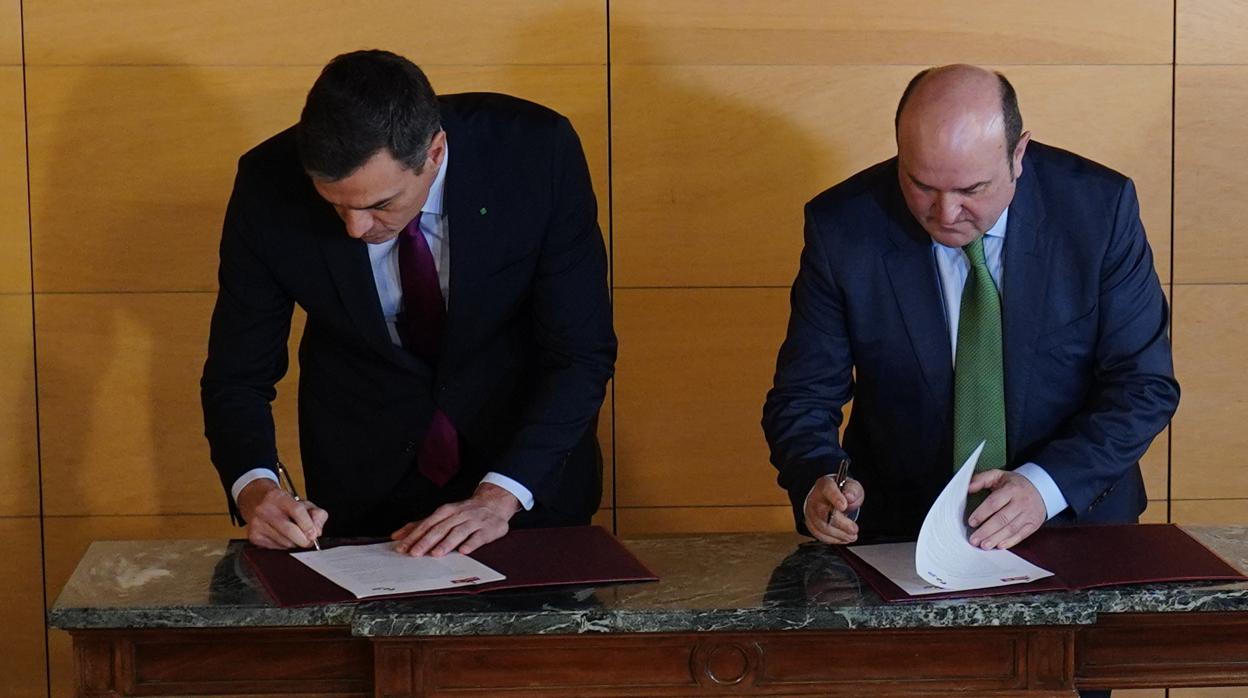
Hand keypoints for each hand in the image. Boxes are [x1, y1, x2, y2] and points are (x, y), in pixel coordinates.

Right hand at [237, 478, 327, 549]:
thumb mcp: (302, 503)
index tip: (314, 534)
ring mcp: (257, 523)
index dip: (308, 525)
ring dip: (294, 543)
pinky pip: (275, 547)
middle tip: (309, 542)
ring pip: (283, 541)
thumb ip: (316, 515)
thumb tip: (317, 532)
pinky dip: (284, 546)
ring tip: (296, 537)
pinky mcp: (253, 535)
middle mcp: (265, 509)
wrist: (256, 500)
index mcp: (279, 497)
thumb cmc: (283, 503)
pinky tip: (284, 538)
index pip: (297, 511)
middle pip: (289, 530)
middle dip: (303, 540)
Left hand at [391, 482, 521, 556]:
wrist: (494, 503)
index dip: (414, 536)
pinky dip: (471, 543)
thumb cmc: (464, 513)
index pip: (427, 524)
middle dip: (426, 541)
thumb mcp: (442, 515)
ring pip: (458, 532)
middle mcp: (458, 515)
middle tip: (415, 553)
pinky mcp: (488, 529)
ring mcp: (474, 521)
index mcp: (446, 511)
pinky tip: (464, 551)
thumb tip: (397, 536)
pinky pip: (478, 537)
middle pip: (440, 528)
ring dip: (446, 543)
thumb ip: (420, 526)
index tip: (403, 547)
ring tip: (436, 553)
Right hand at [803, 475, 864, 544]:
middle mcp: (815, 498)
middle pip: (823, 512)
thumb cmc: (842, 493)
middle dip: (841, 524)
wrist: (833, 499)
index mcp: (825, 485)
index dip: (835, 498)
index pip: (827, 490)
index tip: (844, 506)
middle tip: (854, 529)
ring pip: (821, 526)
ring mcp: (810, 511)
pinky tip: (842, 538)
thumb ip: (853, 491)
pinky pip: (818, 534)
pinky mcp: (810, 523)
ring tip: (851, 536)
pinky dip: (832, 539)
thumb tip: (849, 496)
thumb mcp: (852, 487)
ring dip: (838, 534)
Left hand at [966, 469, 1045, 549]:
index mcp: (1012, 489)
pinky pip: (1021, 535)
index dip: (982, 514)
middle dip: (987, 531)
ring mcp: (1029, 514)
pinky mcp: (1033, 524)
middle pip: (1002, 519)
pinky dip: (1010, 542)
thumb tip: (968, 487)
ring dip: (996, 539)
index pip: (994, 503)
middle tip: (974, 540)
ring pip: (1011, 529)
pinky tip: (999, 546)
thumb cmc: (1015, 484)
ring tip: (984, 545)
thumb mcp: (999, 475)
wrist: (1041, 488)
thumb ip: (982, 479)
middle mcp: (1022, 502)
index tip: (971, 522)